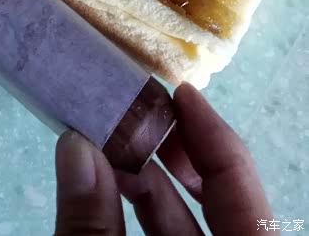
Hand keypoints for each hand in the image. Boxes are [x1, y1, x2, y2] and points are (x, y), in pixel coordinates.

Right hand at [54, 82, 271, 235]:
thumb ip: (91, 224)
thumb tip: (75, 145)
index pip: (238, 183)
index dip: (212, 132)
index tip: (179, 90)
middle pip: (221, 201)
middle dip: (175, 152)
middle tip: (136, 112)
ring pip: (190, 229)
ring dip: (148, 184)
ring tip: (105, 145)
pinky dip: (140, 218)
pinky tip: (107, 191)